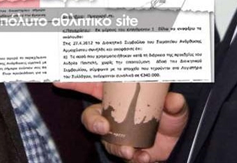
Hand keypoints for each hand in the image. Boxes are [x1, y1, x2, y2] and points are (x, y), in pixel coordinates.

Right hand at [55, 83, 188, 162]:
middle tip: (103, 126)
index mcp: (118, 96)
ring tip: (130, 150)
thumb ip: (174, 104)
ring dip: (116, 146)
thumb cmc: (170, 116)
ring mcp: (118, 135)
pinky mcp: (127, 151)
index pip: (91, 87)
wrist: (178, 143)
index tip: (58, 80)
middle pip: (91, 118)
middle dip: (93, 123)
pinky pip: (123, 156)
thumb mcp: (175, 108)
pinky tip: (143, 157)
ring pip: (106, 141)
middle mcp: (113, 116)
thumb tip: (173, 100)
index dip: (74, 83)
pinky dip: (134, 159)